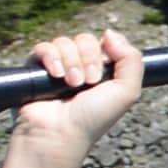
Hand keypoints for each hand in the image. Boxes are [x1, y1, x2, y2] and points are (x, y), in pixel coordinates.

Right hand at [4, 25, 139, 167]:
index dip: (104, 52)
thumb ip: (132, 59)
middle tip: (87, 83)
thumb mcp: (127, 91)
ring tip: (71, 85)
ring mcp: (57, 67)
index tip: (101, 74)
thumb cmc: (93, 119)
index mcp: (101, 70)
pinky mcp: (35, 70)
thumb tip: (109, 33)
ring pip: (64, 42)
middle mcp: (79, 66)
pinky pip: (42, 48)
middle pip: (84, 39)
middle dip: (87, 58)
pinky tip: (55, 75)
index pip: (104, 42)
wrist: (58, 135)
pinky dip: (50, 57)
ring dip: (70, 62)